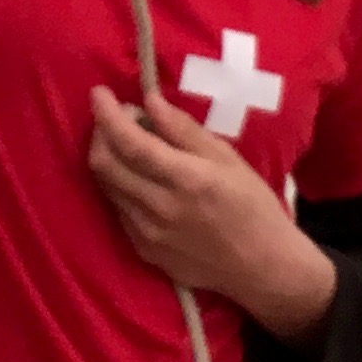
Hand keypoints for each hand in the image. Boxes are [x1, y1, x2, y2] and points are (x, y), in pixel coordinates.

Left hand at [87, 88, 336, 345]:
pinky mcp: (143, 250)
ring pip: (106, 187)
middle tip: (115, 118)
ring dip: (109, 159)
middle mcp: (159, 208)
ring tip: (129, 145)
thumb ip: (183, 130)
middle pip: (104, 165)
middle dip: (99, 133)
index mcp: (186, 179)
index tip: (99, 93)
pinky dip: (121, 185)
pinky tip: (140, 179)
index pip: (130, 143)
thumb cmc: (252, 206)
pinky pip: (118, 209)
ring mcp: (147, 234)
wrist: (262, 268)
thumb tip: (148, 101)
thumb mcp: (228, 159)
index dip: (107, 115)